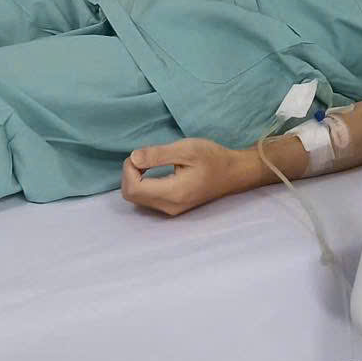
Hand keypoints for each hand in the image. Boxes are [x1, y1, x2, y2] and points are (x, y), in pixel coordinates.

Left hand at [121, 139, 249, 214]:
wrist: (233, 173)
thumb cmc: (212, 158)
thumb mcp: (186, 149)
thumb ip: (158, 154)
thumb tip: (133, 158)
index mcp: (172, 193)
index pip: (133, 188)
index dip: (129, 169)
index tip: (141, 154)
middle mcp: (169, 207)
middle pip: (131, 196)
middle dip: (129, 174)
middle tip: (144, 157)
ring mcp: (170, 210)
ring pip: (137, 199)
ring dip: (135, 179)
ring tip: (150, 162)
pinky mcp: (172, 208)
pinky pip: (146, 199)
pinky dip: (142, 185)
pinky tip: (153, 172)